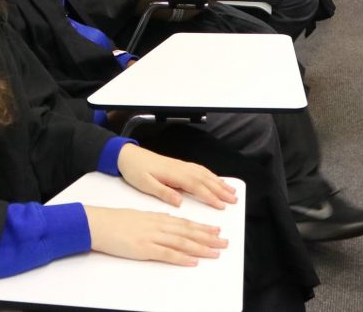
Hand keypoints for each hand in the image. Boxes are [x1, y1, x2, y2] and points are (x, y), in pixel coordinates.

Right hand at [84, 206, 227, 265]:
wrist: (98, 223)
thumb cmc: (115, 221)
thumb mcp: (138, 216)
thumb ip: (155, 220)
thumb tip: (169, 222)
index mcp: (156, 217)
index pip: (184, 223)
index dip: (202, 227)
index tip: (216, 230)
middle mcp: (158, 225)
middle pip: (188, 232)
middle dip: (208, 237)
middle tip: (224, 242)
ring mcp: (152, 236)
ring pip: (182, 242)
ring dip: (201, 247)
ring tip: (216, 252)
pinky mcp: (144, 248)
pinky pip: (167, 254)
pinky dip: (182, 258)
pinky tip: (193, 261)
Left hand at [117, 144, 237, 208]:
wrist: (127, 155)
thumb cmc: (135, 170)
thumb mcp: (145, 184)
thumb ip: (163, 192)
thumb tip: (180, 202)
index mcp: (172, 174)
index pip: (196, 186)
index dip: (210, 196)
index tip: (222, 205)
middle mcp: (179, 168)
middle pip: (204, 179)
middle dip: (220, 189)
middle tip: (235, 199)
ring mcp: (180, 165)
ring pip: (203, 173)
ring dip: (218, 181)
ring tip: (231, 190)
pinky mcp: (177, 164)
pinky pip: (198, 168)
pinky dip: (209, 174)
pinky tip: (214, 178)